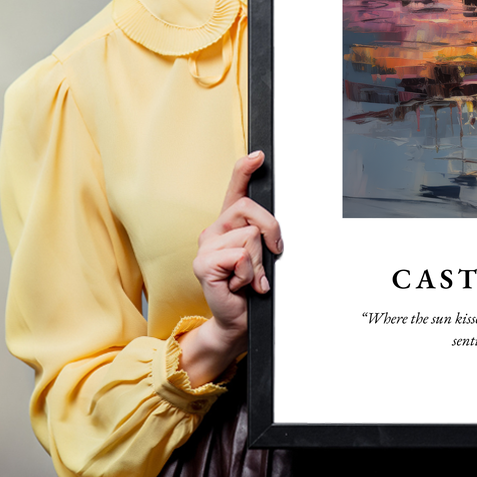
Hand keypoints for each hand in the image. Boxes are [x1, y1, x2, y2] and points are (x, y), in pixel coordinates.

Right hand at [178, 151, 282, 385]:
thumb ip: (264, 236)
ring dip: (259, 262)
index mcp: (229, 224)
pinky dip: (249, 274)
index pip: (235, 189)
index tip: (259, 155)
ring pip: (250, 236)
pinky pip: (240, 256)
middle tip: (271, 255)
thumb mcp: (263, 256)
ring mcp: (206, 246)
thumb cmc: (251, 288)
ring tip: (250, 277)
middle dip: (271, 231)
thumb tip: (273, 228)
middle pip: (250, 209)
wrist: (238, 320)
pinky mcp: (203, 264)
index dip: (245, 169)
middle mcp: (214, 230)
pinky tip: (240, 285)